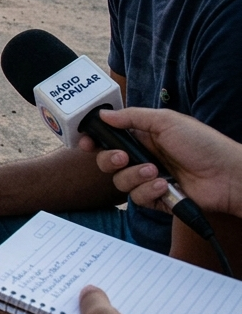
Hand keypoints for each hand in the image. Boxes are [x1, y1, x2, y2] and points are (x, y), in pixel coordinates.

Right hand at [92, 107, 241, 216]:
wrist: (228, 175)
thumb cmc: (203, 144)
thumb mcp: (166, 121)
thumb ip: (132, 117)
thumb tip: (103, 114)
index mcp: (144, 137)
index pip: (110, 138)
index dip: (95, 141)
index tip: (86, 143)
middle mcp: (143, 157)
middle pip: (107, 162)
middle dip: (108, 160)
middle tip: (121, 158)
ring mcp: (149, 179)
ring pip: (120, 181)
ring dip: (133, 176)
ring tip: (155, 172)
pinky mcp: (156, 199)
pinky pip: (137, 198)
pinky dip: (147, 191)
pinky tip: (163, 185)